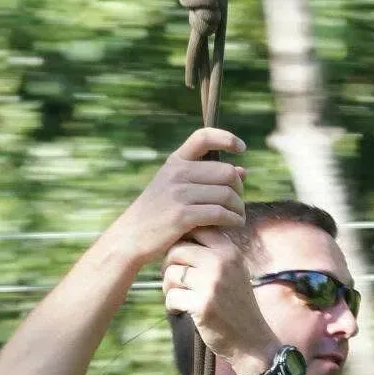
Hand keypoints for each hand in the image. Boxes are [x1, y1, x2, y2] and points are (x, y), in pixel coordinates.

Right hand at [106, 128, 247, 264]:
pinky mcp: (182, 216)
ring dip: (239, 208)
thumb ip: (207, 179)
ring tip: (239, 217)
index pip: (203, 137)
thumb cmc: (158, 215)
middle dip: (239, 188)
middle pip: (226, 172)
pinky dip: (233, 219)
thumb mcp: (176, 190)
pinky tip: (235, 224)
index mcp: (175, 162)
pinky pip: (220, 213)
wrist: (130, 237)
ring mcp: (179, 194)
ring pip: (227, 195)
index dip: (226, 138)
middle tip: (238, 203)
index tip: (242, 148)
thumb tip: (244, 171)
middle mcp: (177, 173)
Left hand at [162, 227, 278, 370]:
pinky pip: (172, 296)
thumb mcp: (233, 270)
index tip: (181, 260)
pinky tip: (179, 311)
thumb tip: (179, 235)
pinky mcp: (203, 305)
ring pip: (170, 273)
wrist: (251, 340)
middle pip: (177, 250)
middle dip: (168, 266)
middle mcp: (222, 262)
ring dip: (167, 287)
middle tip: (173, 281)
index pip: (195, 230)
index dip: (181, 242)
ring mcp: (212, 283)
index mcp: (229, 251)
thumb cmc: (236, 304)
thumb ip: (213, 252)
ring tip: (177, 296)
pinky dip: (171, 305)